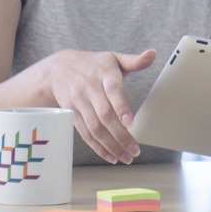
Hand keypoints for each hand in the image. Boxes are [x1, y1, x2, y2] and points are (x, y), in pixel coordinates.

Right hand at [37, 48, 154, 163]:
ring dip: (111, 145)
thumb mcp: (113, 58)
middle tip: (135, 150)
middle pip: (105, 115)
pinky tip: (110, 156)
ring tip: (126, 158)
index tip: (130, 123)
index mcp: (104, 74)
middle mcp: (90, 89)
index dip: (121, 107)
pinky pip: (85, 133)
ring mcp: (79, 103)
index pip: (113, 91)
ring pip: (95, 128)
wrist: (57, 69)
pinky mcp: (72, 114)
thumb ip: (134, 60)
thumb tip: (152, 54)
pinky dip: (97, 147)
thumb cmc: (93, 65)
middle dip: (121, 135)